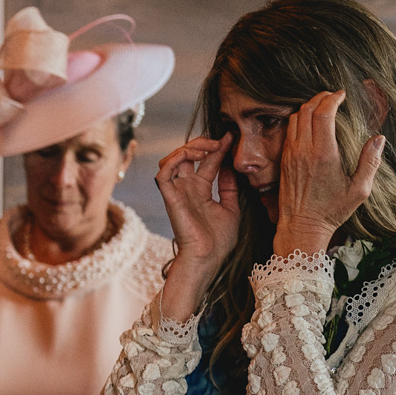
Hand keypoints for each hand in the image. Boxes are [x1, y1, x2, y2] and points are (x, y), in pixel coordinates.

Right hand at [156, 133, 243, 270]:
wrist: (208, 257)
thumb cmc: (219, 240)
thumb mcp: (231, 207)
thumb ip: (229, 187)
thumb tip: (231, 166)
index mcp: (201, 190)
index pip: (207, 162)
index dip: (219, 148)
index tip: (232, 137)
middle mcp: (187, 188)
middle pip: (188, 155)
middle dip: (204, 143)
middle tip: (221, 142)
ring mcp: (177, 192)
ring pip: (172, 159)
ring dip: (188, 148)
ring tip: (208, 147)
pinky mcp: (170, 198)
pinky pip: (163, 173)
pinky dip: (174, 159)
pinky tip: (192, 156)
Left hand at [274, 90, 384, 254]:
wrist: (301, 226)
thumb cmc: (331, 211)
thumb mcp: (359, 190)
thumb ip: (371, 162)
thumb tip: (379, 138)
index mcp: (323, 154)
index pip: (323, 113)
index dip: (333, 98)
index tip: (343, 94)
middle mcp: (303, 151)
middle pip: (307, 110)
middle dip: (321, 98)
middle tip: (334, 95)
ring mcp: (290, 155)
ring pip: (295, 119)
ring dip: (308, 107)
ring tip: (323, 105)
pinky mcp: (284, 161)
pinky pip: (289, 131)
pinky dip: (299, 119)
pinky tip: (311, 122)